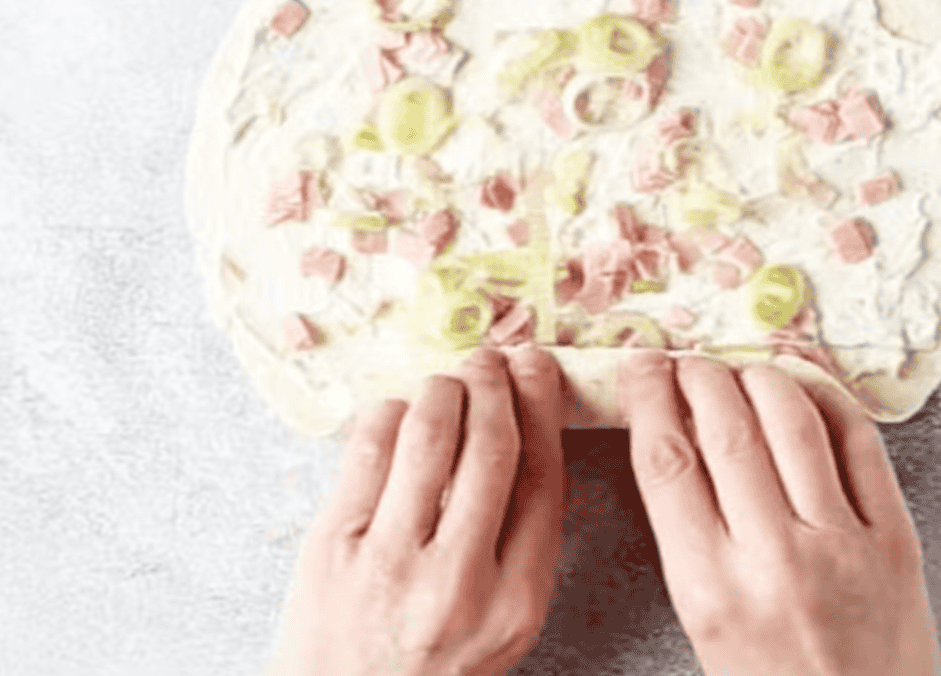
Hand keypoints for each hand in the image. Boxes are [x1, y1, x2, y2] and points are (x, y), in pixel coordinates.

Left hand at [267, 345, 564, 675]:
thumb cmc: (428, 663)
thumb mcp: (502, 621)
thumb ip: (522, 540)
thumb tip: (525, 428)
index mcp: (515, 602)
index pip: (543, 478)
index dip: (543, 409)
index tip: (538, 372)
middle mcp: (456, 581)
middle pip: (492, 447)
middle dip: (496, 385)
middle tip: (493, 361)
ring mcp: (388, 561)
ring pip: (430, 434)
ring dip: (445, 388)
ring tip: (449, 380)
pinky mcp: (330, 545)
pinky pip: (370, 447)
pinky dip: (391, 412)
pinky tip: (400, 412)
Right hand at [617, 351, 940, 675]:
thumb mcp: (706, 629)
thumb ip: (691, 540)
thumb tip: (677, 441)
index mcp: (712, 591)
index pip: (666, 461)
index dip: (647, 396)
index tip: (639, 366)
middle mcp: (777, 559)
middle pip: (725, 426)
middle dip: (698, 375)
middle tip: (686, 361)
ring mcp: (844, 545)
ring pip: (792, 418)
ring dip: (757, 376)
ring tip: (738, 371)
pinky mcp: (898, 542)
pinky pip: (861, 443)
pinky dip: (827, 401)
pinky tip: (804, 391)